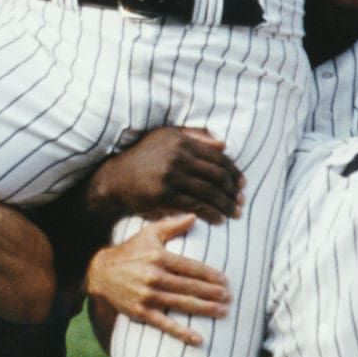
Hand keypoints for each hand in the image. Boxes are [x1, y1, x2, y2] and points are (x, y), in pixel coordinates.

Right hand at [84, 214, 231, 345]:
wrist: (101, 273)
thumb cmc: (130, 251)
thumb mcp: (149, 233)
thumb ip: (173, 225)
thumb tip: (195, 216)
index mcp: (159, 257)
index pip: (191, 267)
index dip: (211, 275)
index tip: (226, 281)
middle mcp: (154, 277)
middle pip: (190, 287)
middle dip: (213, 293)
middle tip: (230, 297)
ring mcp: (147, 297)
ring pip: (182, 304)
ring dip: (205, 309)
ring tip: (223, 312)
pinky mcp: (141, 312)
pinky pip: (165, 324)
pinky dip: (182, 333)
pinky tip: (199, 339)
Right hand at [85, 127, 243, 223]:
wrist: (115, 179)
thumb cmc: (143, 157)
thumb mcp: (165, 137)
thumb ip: (195, 136)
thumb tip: (223, 145)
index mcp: (181, 141)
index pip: (218, 157)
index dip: (234, 172)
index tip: (242, 184)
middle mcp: (177, 156)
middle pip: (216, 174)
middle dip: (233, 190)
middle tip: (242, 201)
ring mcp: (170, 176)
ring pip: (208, 192)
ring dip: (226, 204)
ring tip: (235, 213)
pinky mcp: (164, 195)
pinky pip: (195, 206)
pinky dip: (211, 214)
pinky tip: (219, 220)